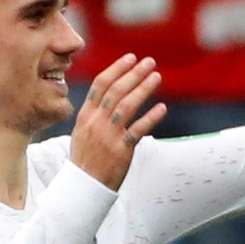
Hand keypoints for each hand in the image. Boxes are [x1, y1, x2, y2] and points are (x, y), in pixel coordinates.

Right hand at [69, 52, 166, 190]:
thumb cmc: (85, 158)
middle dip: (134, 73)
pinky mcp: (120, 151)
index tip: (130, 58)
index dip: (117, 69)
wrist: (83, 186)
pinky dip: (151, 118)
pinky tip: (162, 108)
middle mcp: (96, 123)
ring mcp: (108, 136)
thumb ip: (94, 113)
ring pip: (127, 106)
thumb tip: (109, 95)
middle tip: (149, 62)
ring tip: (157, 77)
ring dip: (143, 89)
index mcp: (85, 116)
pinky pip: (138, 130)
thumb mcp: (82, 131)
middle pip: (116, 91)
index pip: (100, 85)